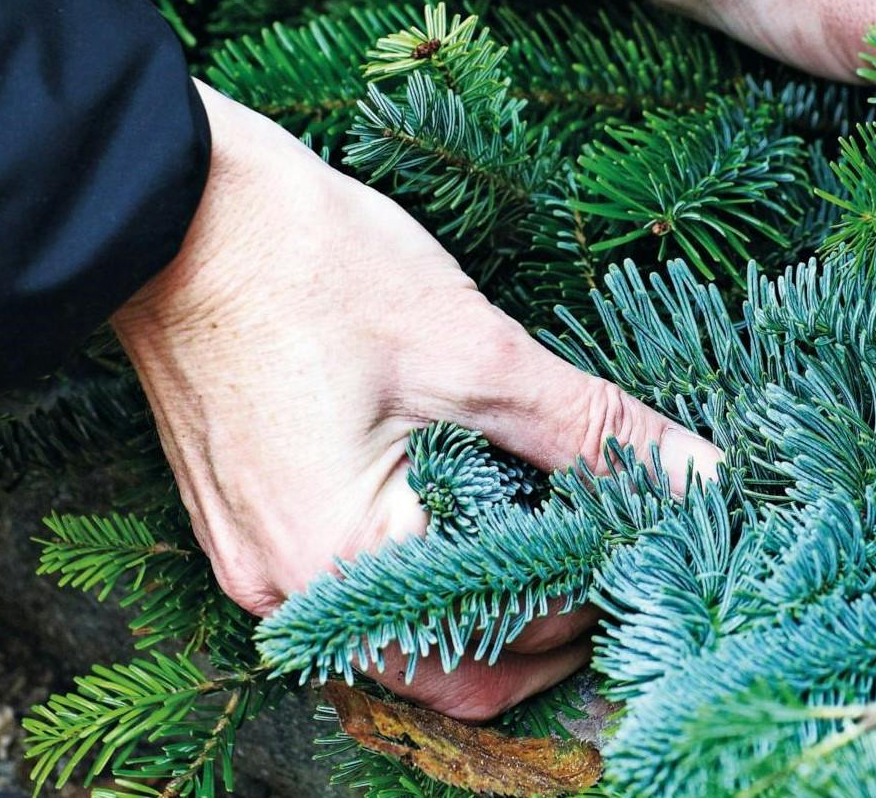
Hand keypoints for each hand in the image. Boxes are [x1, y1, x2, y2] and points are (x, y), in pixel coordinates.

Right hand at [111, 82, 720, 719]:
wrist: (175, 207)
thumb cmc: (315, 268)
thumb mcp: (480, 351)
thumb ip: (598, 430)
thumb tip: (700, 474)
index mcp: (345, 562)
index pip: (498, 654)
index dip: (588, 608)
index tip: (645, 546)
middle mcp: (290, 591)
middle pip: (446, 668)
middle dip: (541, 624)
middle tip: (610, 550)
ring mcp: (259, 562)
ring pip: (401, 630)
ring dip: (486, 594)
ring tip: (557, 525)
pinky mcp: (250, 523)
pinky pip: (354, 585)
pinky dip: (429, 563)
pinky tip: (478, 504)